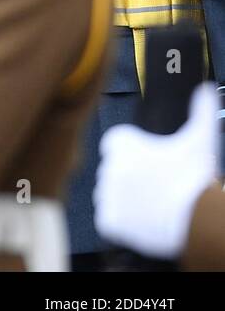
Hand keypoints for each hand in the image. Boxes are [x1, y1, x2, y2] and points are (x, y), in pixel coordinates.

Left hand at [94, 83, 219, 258]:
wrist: (196, 219)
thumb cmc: (195, 177)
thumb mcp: (200, 139)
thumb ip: (200, 111)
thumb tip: (205, 89)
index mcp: (121, 143)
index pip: (116, 143)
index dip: (133, 151)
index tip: (149, 160)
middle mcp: (107, 166)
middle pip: (113, 169)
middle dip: (130, 175)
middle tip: (155, 185)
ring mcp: (106, 195)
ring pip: (109, 195)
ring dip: (124, 198)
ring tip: (151, 203)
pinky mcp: (107, 221)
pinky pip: (108, 219)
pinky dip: (122, 221)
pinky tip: (143, 219)